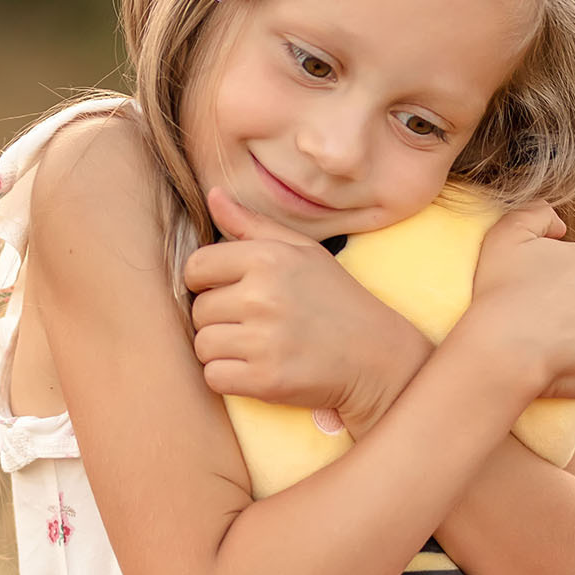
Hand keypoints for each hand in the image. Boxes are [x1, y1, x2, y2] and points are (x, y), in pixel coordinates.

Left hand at [182, 188, 428, 430]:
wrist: (377, 356)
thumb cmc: (336, 299)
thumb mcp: (302, 251)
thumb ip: (252, 224)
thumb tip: (212, 196)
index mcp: (268, 258)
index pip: (197, 266)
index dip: (203, 281)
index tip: (224, 291)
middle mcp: (263, 296)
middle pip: (199, 310)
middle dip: (217, 318)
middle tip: (250, 323)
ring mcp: (264, 340)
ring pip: (203, 345)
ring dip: (221, 350)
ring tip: (253, 346)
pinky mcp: (267, 379)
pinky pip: (214, 377)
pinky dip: (228, 377)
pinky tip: (255, 369)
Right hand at [465, 205, 574, 404]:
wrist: (502, 347)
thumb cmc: (499, 293)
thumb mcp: (506, 234)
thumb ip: (535, 213)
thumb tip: (561, 226)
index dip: (553, 292)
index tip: (532, 305)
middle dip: (574, 316)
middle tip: (540, 330)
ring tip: (548, 352)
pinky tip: (557, 370)